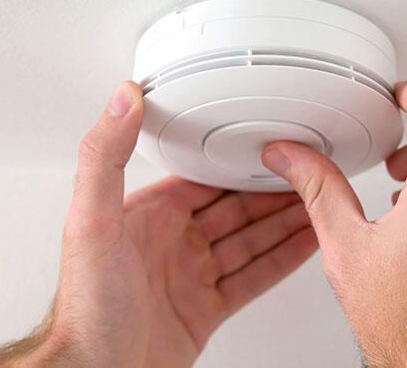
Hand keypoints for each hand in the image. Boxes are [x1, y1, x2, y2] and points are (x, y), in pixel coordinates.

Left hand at [0, 82, 316, 367]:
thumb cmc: (87, 308)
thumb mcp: (91, 221)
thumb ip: (104, 157)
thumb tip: (121, 99)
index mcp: (148, 216)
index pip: (203, 178)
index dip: (238, 162)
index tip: (268, 145)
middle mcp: (171, 243)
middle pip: (235, 208)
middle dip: (272, 190)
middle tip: (309, 172)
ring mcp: (191, 277)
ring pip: (250, 240)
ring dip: (285, 221)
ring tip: (319, 202)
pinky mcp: (206, 309)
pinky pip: (254, 277)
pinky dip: (283, 260)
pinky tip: (305, 244)